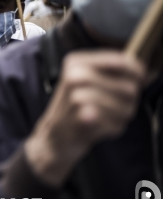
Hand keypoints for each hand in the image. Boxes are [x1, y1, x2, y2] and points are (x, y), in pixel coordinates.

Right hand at [25, 51, 144, 186]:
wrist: (54, 137)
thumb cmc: (75, 109)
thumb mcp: (86, 82)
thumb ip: (112, 73)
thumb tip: (145, 70)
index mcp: (75, 61)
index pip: (122, 61)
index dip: (136, 72)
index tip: (139, 80)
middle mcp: (74, 75)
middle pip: (128, 88)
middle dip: (128, 101)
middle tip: (115, 107)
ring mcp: (76, 96)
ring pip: (125, 107)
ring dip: (120, 117)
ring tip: (106, 118)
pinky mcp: (81, 117)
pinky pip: (116, 123)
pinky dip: (112, 128)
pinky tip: (98, 128)